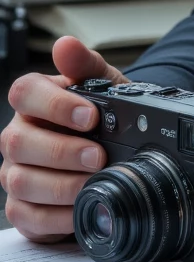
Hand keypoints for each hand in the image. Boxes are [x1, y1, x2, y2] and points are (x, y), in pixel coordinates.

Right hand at [1, 38, 126, 239]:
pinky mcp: (22, 207)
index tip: (91, 116)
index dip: (55, 105)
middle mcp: (17, 136)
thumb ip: (86, 65)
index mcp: (32, 102)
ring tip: (94, 183)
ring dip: (62, 185)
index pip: (25, 93)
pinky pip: (28, 217)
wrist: (110, 152)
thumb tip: (65, 45)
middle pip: (20, 142)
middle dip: (63, 151)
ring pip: (21, 181)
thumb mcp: (103, 86)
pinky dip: (57, 216)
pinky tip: (82, 208)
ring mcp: (15, 172)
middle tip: (98, 156)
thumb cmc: (101, 117)